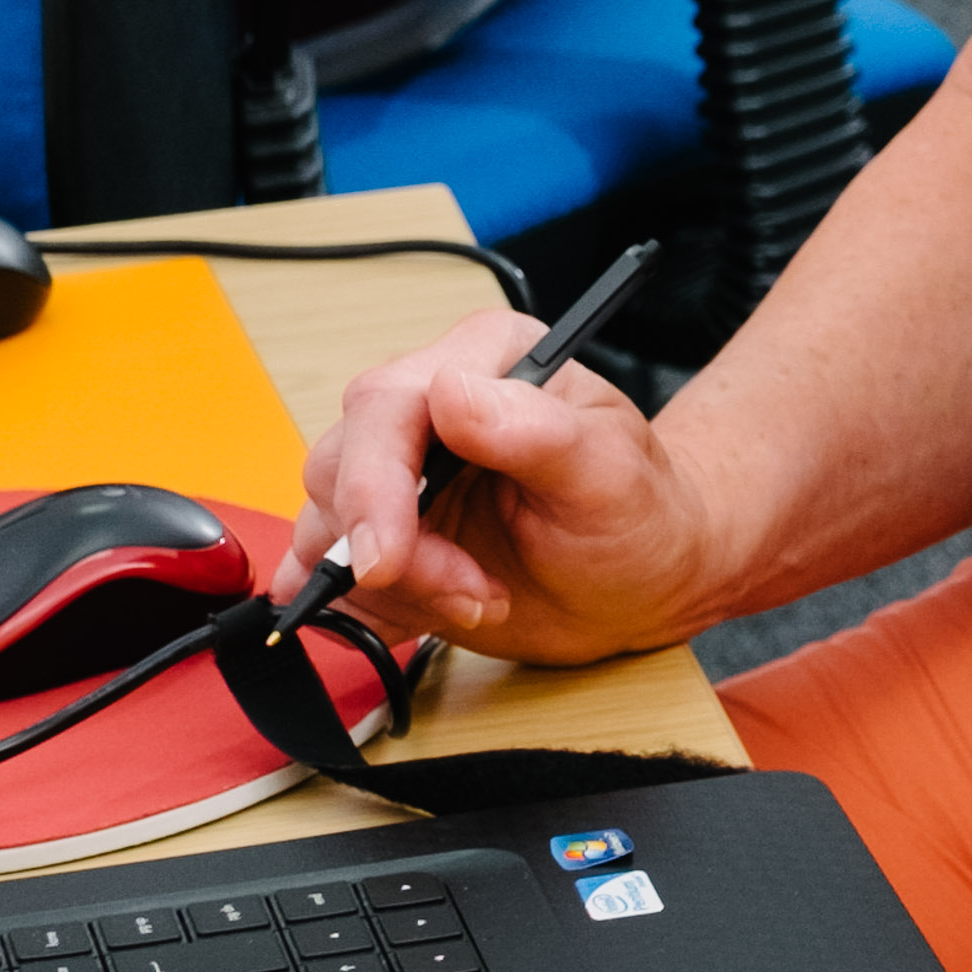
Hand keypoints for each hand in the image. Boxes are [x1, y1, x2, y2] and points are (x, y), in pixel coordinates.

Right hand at [293, 310, 736, 660]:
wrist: (643, 581)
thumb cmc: (640, 516)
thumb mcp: (611, 474)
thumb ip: (538, 432)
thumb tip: (453, 393)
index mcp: (483, 361)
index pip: (386, 405)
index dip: (372, 486)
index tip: (386, 559)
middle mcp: (428, 407)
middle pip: (340, 468)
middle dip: (398, 553)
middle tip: (476, 594)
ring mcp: (398, 473)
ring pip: (328, 528)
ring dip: (397, 587)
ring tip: (484, 600)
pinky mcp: (383, 533)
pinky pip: (331, 574)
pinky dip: (376, 608)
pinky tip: (441, 610)